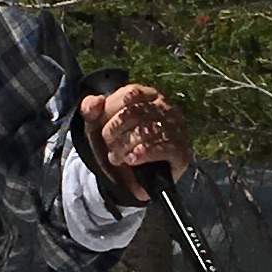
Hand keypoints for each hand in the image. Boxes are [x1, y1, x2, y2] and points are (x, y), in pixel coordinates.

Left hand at [77, 81, 192, 200]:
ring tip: (117, 157)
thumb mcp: (97, 124)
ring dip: (125, 146)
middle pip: (137, 112)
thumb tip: (95, 102)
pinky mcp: (181, 151)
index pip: (130, 94)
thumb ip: (90, 109)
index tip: (101, 127)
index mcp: (148, 95)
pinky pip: (162, 148)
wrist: (130, 178)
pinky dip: (143, 154)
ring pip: (147, 131)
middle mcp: (167, 108)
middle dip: (115, 131)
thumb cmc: (116, 143)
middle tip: (109, 146)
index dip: (111, 111)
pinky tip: (132, 159)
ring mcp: (176, 129)